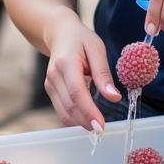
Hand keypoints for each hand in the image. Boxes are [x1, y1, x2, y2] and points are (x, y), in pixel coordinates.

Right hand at [44, 13, 120, 132]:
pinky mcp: (50, 90)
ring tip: (96, 124)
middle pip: (69, 106)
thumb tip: (114, 97)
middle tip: (102, 129)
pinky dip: (74, 117)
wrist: (60, 34)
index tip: (101, 126)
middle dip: (86, 121)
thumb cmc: (81, 40)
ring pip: (64, 112)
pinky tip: (87, 117)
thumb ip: (104, 74)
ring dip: (80, 122)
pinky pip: (62, 110)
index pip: (76, 92)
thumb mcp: (97, 49)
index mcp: (66, 63)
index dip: (88, 111)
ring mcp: (49, 84)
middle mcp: (54, 75)